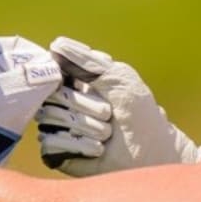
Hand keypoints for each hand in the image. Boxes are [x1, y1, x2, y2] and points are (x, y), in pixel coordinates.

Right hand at [36, 36, 200, 175]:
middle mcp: (63, 105)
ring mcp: (58, 128)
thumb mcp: (119, 79)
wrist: (150, 156)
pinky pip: (51, 142)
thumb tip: (56, 44)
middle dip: (86, 105)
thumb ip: (88, 62)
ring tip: (106, 134)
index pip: (54, 71)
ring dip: (86, 126)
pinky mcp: (56, 153)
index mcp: (77, 83)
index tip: (95, 85)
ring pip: (50, 117)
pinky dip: (78, 144)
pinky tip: (97, 149)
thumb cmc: (140, 116)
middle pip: (52, 94)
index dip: (69, 77)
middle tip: (108, 115)